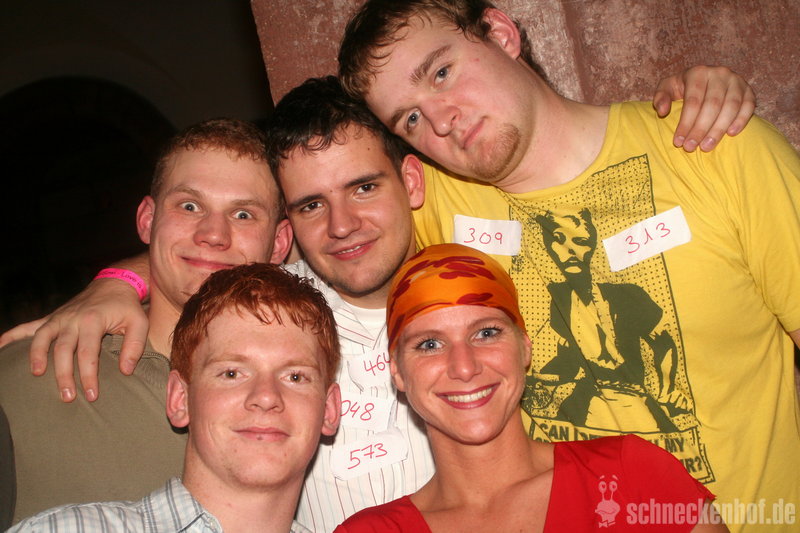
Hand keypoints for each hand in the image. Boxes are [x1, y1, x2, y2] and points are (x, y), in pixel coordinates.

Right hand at [0, 278, 148, 402]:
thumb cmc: (127, 307)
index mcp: (93, 320)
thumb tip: (125, 371)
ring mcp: (59, 318)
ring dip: (37, 357)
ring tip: (37, 375)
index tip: (91, 395)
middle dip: (63, 375)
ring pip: (42, 338)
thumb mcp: (139, 323)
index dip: (88, 375)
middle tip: (67, 397)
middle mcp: (72, 319)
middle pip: (62, 350)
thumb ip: (135, 346)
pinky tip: (0, 347)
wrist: (114, 283)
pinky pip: (27, 326)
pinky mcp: (52, 318)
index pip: (88, 353)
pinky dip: (12, 336)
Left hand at [652, 65, 755, 152]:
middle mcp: (719, 73)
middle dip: (700, 129)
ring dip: (718, 129)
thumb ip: (661, 97)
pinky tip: (731, 134)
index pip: (693, 101)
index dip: (686, 123)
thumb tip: (662, 111)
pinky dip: (741, 120)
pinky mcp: (748, 89)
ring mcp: (736, 81)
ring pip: (730, 107)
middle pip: (712, 105)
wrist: (705, 80)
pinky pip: (748, 105)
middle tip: (690, 148)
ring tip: (706, 147)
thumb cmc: (683, 88)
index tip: (678, 142)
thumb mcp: (667, 88)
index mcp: (698, 72)